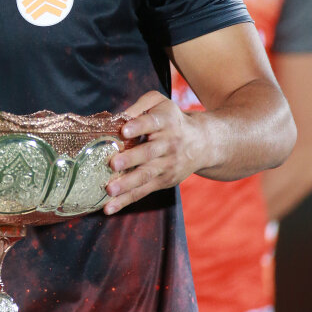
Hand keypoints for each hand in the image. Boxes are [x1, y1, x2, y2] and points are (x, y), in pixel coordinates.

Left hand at [104, 90, 201, 214]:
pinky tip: (109, 208)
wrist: (202, 143)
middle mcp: (168, 144)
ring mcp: (167, 165)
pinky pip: (143, 192)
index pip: (152, 123)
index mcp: (166, 122)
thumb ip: (140, 105)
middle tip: (112, 163)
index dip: (138, 126)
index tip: (124, 130)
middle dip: (130, 159)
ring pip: (146, 176)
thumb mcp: (160, 103)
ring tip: (109, 190)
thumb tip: (117, 117)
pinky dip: (126, 200)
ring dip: (127, 184)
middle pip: (149, 153)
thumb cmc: (171, 119)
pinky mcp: (164, 181)